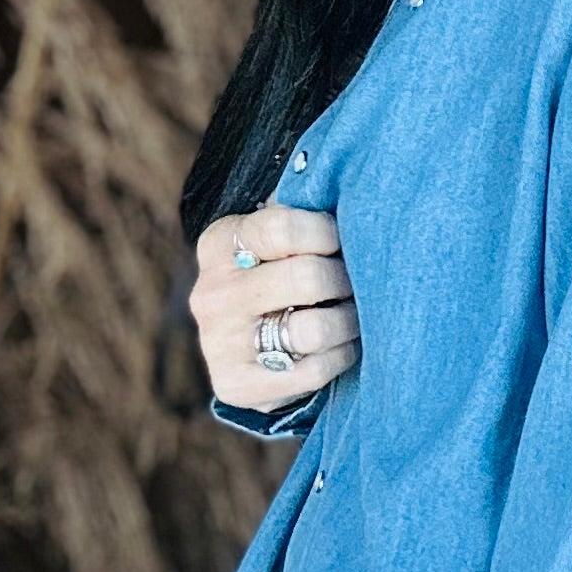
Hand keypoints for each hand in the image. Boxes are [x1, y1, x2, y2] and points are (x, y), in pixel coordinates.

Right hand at [193, 205, 360, 415]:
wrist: (247, 352)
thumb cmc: (277, 278)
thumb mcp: (276, 242)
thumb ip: (301, 215)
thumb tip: (351, 187)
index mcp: (220, 243)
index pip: (282, 225)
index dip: (327, 232)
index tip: (343, 241)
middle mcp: (213, 292)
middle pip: (307, 277)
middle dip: (346, 280)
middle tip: (358, 284)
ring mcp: (219, 342)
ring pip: (313, 328)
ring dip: (349, 322)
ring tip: (354, 316)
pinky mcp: (236, 385)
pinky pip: (313, 370)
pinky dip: (340, 357)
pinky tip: (341, 346)